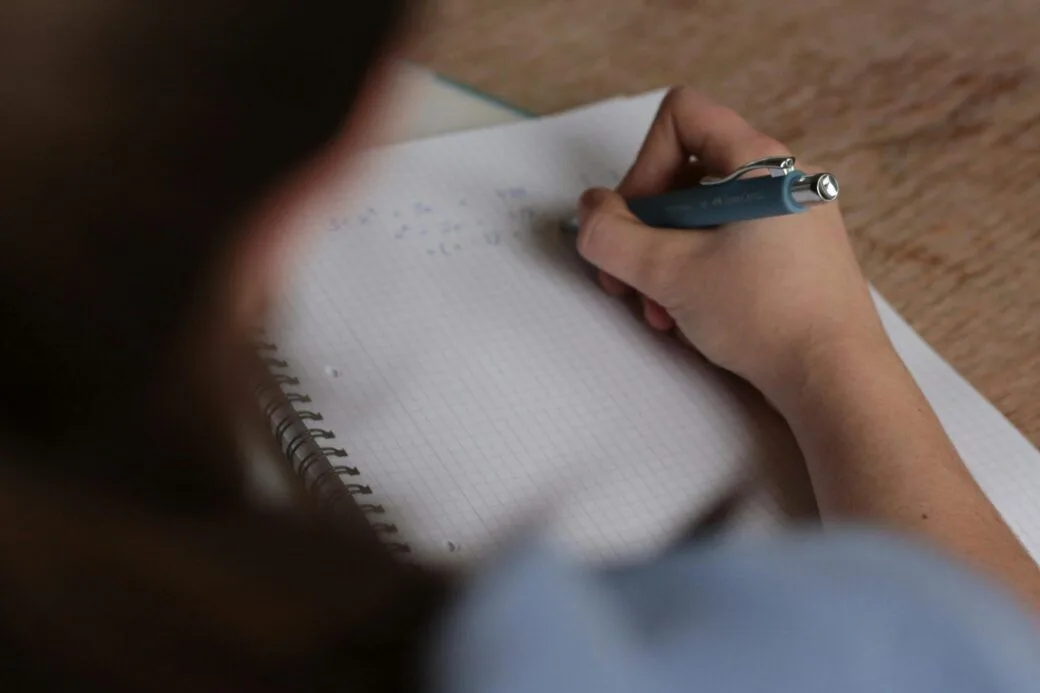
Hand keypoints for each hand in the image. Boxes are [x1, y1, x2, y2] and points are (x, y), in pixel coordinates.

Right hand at [576, 87, 890, 403]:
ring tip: (659, 310)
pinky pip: (727, 242)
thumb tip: (590, 212)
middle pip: (685, 172)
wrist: (836, 379)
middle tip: (629, 277)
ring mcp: (790, 217)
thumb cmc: (768, 317)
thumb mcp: (669, 273)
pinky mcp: (793, 254)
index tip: (638, 220)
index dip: (643, 162)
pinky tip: (687, 318)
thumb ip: (611, 236)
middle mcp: (781, 179)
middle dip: (645, 227)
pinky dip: (696, 272)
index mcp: (761, 163)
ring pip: (702, 216)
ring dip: (664, 259)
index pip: (682, 116)